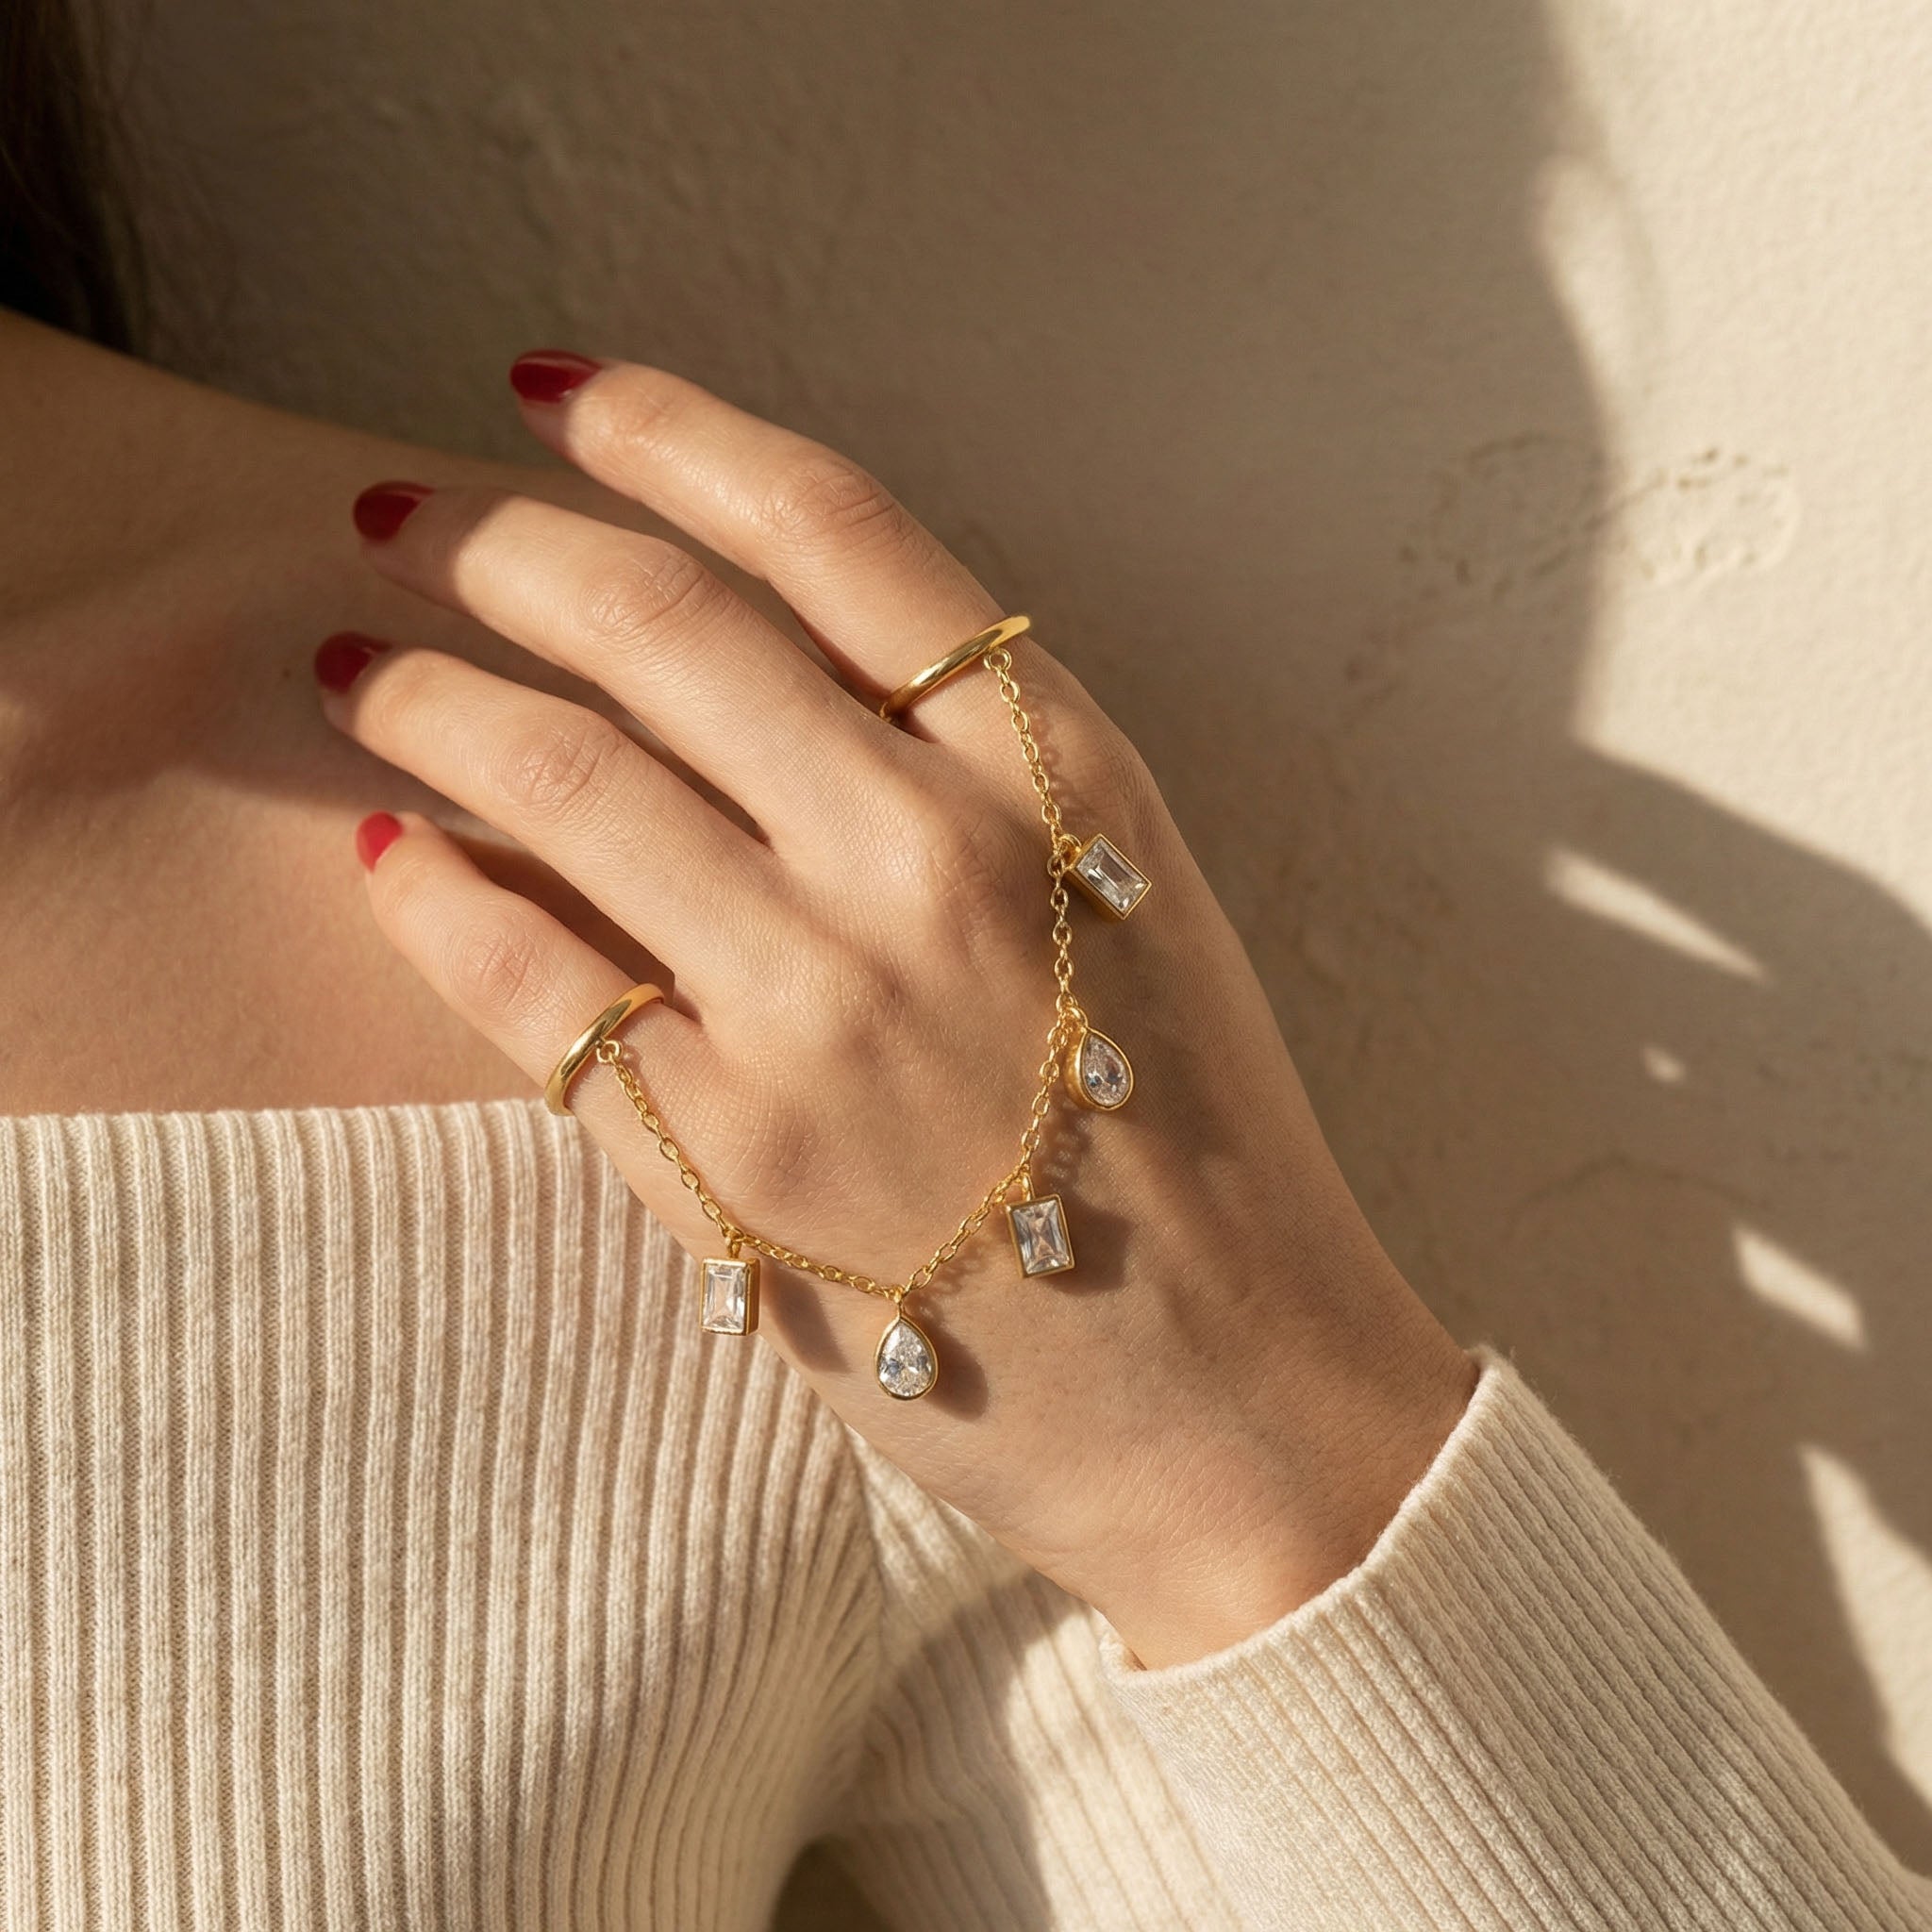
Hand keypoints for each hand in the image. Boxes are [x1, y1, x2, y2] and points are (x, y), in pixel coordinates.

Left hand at [318, 354, 1478, 1668]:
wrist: (1235, 1399)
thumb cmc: (1197, 1145)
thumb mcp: (1134, 898)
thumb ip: (979, 775)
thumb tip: (753, 671)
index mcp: (1060, 773)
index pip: (830, 528)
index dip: (667, 428)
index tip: (551, 392)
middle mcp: (932, 858)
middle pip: (659, 622)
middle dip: (492, 540)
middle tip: (393, 513)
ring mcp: (820, 1007)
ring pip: (559, 776)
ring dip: (422, 697)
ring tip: (357, 673)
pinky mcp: (727, 1160)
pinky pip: (523, 980)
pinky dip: (431, 895)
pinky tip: (394, 854)